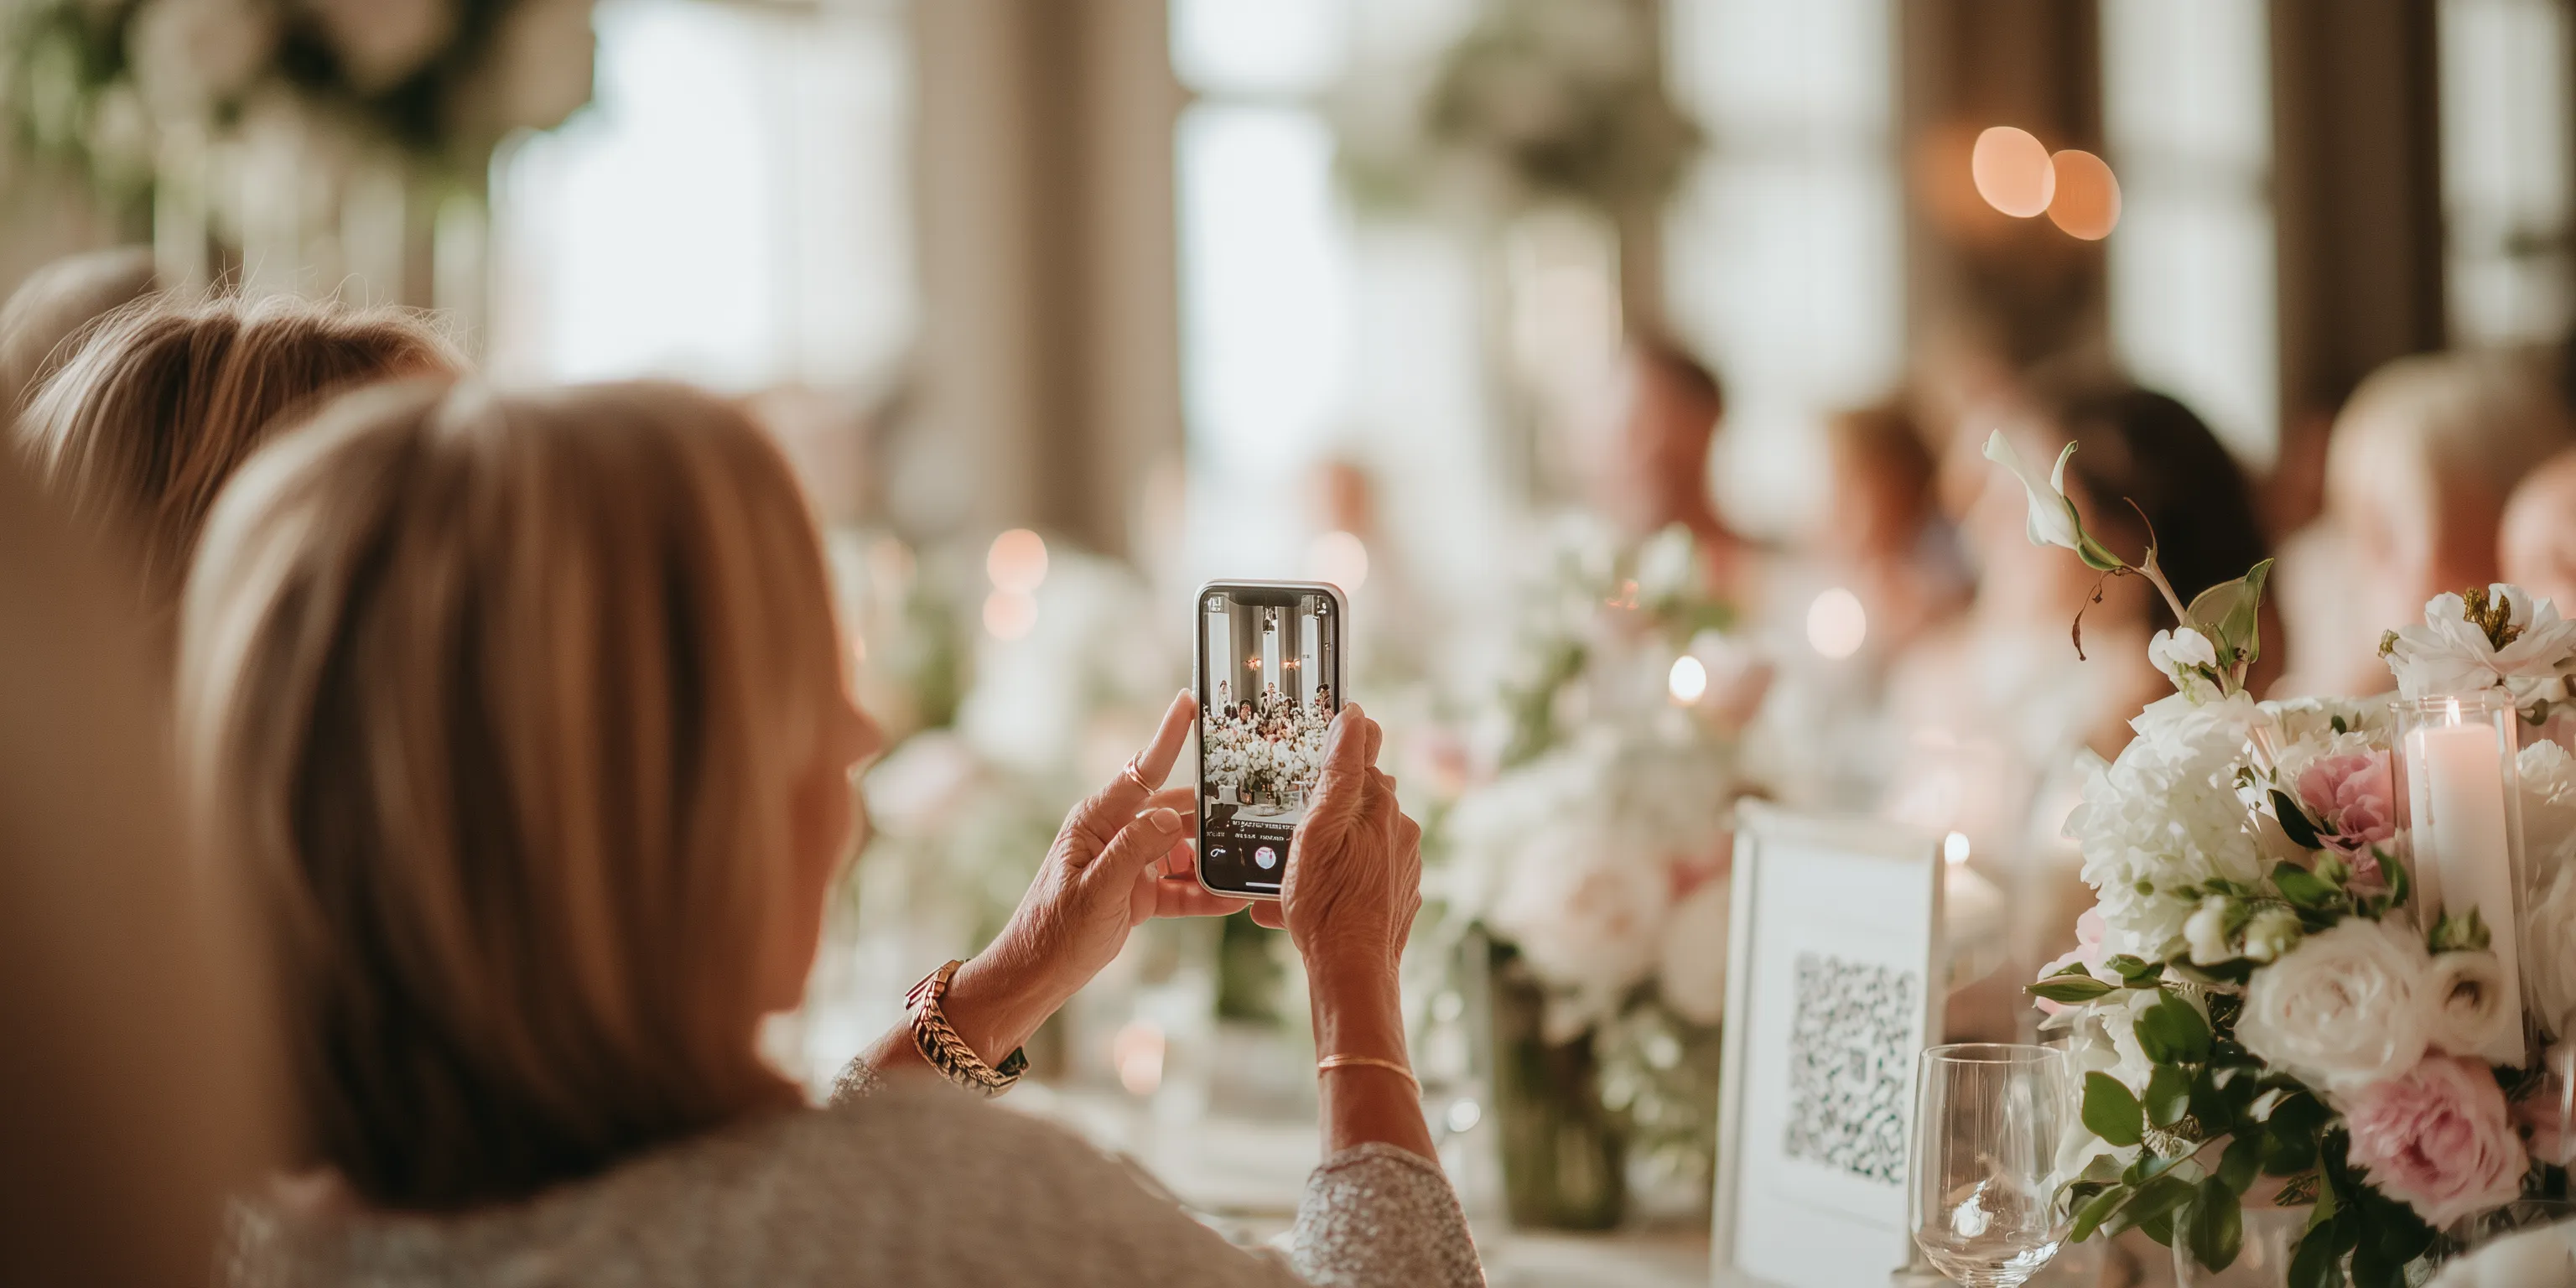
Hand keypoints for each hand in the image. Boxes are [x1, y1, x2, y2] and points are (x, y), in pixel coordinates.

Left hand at [944, 692, 1245, 1058]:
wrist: (1036, 976)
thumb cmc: (1054, 931)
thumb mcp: (1096, 890)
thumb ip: (1134, 851)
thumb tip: (1173, 816)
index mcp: (1097, 820)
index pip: (1141, 771)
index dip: (1168, 736)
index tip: (1189, 702)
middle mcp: (1116, 834)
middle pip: (1175, 811)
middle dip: (1211, 814)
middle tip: (1251, 812)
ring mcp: (1130, 863)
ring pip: (1184, 849)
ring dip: (1212, 860)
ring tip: (1246, 866)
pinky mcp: (1140, 892)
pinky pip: (1181, 885)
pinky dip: (1204, 893)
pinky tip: (1231, 900)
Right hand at [1266, 703, 1422, 990]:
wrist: (1354, 970)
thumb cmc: (1327, 900)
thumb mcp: (1317, 828)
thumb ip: (1338, 771)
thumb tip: (1355, 716)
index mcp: (1380, 804)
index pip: (1364, 751)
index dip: (1336, 745)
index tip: (1311, 747)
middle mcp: (1399, 828)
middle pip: (1358, 797)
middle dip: (1326, 804)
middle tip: (1289, 822)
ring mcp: (1401, 863)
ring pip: (1358, 838)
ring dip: (1328, 848)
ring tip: (1291, 876)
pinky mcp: (1397, 894)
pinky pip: (1363, 874)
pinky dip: (1338, 880)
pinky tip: (1307, 902)